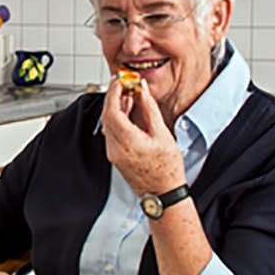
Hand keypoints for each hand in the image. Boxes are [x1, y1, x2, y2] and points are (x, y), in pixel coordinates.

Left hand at [101, 79, 185, 195]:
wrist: (163, 194)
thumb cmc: (167, 169)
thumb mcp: (162, 134)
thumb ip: (149, 109)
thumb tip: (142, 90)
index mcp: (127, 141)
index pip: (112, 111)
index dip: (113, 93)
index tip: (119, 80)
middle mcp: (115, 148)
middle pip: (106, 116)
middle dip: (113, 97)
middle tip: (123, 84)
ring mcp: (113, 153)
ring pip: (107, 124)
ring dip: (115, 107)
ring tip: (129, 95)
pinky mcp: (115, 156)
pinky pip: (111, 132)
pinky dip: (117, 119)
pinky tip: (128, 112)